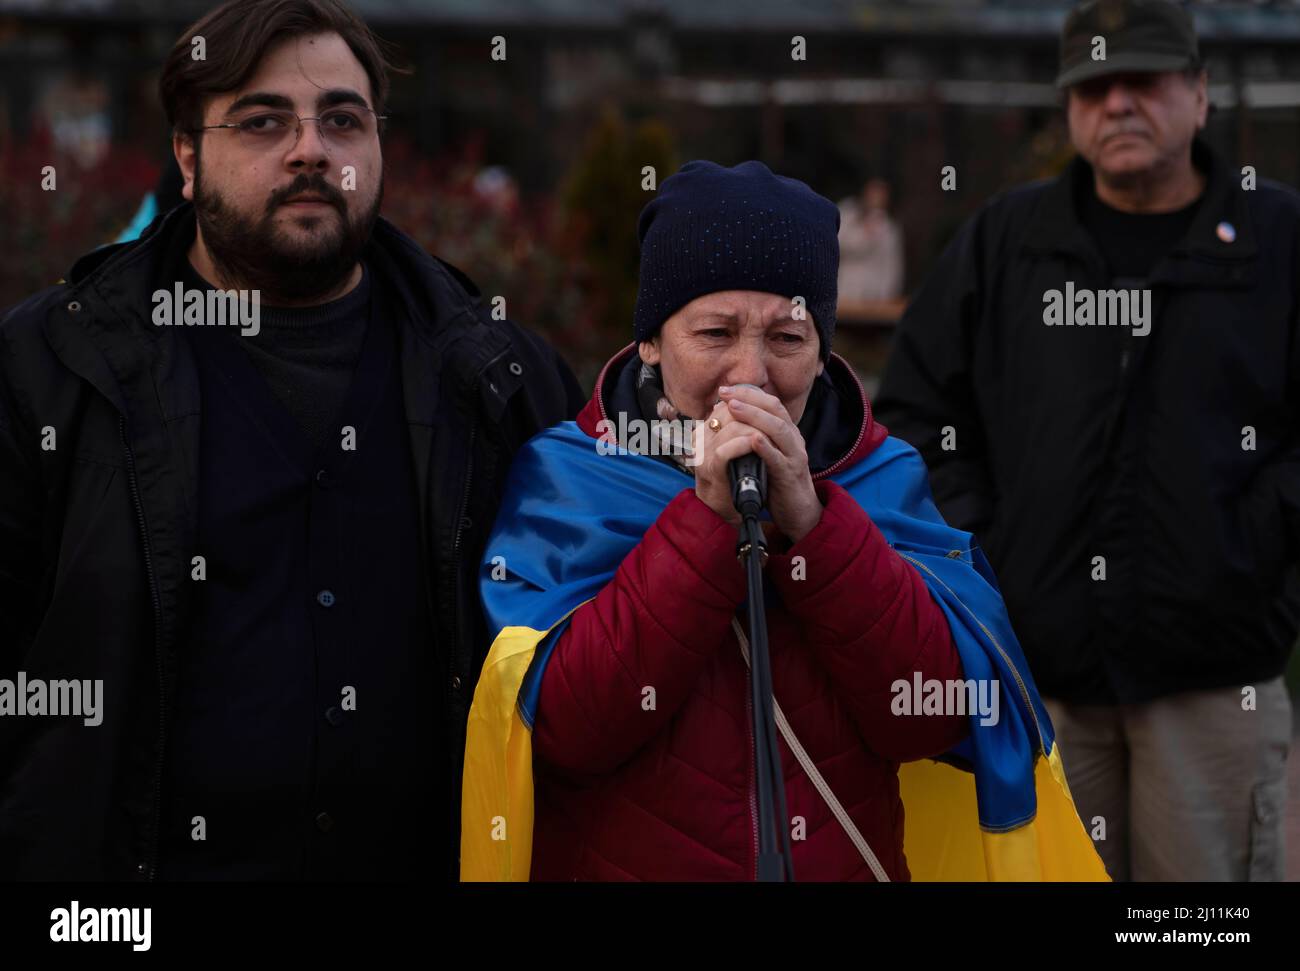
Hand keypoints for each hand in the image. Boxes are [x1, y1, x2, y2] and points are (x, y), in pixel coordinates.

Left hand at [692, 385, 822, 543]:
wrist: (798, 511)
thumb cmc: (777, 482)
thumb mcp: (765, 455)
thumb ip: (752, 437)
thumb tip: (725, 421)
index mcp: (787, 433)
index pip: (770, 403)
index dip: (748, 393)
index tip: (725, 390)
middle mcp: (793, 440)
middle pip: (775, 410)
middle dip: (749, 398)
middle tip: (726, 393)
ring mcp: (794, 456)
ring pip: (779, 429)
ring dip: (755, 416)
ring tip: (734, 408)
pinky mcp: (791, 475)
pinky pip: (779, 458)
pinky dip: (766, 447)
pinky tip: (752, 439)